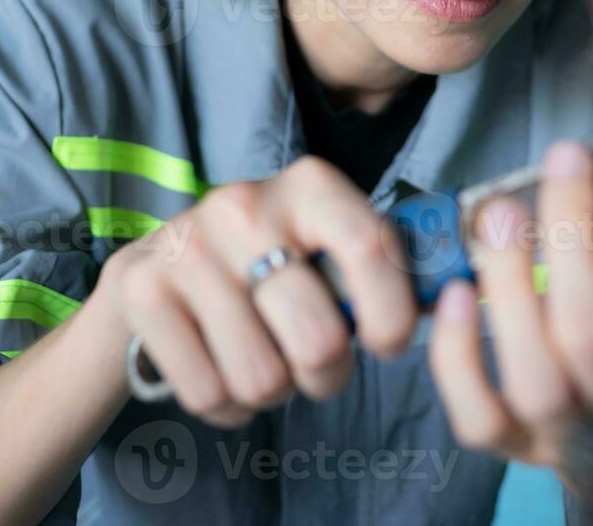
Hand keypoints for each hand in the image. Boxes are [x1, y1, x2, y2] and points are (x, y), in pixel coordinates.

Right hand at [98, 155, 417, 426]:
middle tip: (317, 364)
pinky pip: (209, 393)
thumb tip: (452, 298)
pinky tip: (222, 370)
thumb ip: (381, 268)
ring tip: (265, 360)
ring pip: (263, 377)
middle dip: (327, 372)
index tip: (388, 344)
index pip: (369, 247)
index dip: (392, 314)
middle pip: (318, 338)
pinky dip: (227, 406)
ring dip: (273, 391)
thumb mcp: (324, 246)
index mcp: (309, 186)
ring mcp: (187, 247)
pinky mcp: (140, 291)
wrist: (154, 272)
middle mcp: (245, 206)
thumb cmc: (267, 265)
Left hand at [428, 140, 592, 473]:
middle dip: (573, 235)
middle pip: (589, 331)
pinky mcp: (508, 443)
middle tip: (563, 163)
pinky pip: (480, 417)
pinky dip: (461, 355)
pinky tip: (453, 295)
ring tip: (501, 213)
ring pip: (537, 376)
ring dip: (514, 286)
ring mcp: (560, 426)